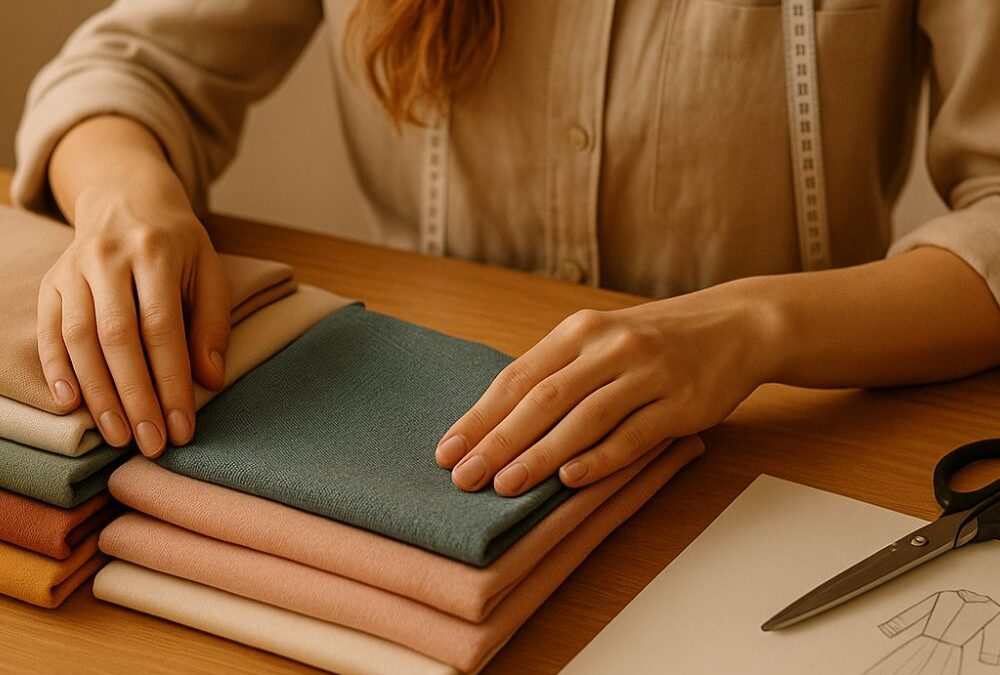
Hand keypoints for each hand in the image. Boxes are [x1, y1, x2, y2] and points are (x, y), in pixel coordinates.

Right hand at [36, 189, 230, 456]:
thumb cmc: (178, 246)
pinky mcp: (51, 282)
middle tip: (150, 443)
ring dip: (98, 394)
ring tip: (118, 436)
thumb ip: (212, 324)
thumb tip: (210, 381)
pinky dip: (57, 370)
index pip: (163, 327)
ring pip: (80, 339)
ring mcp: (74, 269)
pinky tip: (72, 406)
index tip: (182, 426)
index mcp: (157, 252)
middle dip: (135, 397)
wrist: (126, 200)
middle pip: (118, 338)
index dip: (171, 381)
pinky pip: (50, 331)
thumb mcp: (209, 272)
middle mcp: (110, 258)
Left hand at [435, 281, 775, 495]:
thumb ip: (558, 373)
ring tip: (505, 485)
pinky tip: (570, 480)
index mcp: (580, 330)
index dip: (480, 417)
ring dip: (541, 455)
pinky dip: (600, 458)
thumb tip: (499, 423)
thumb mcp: (602, 339)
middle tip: (465, 477)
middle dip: (498, 441)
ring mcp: (647, 373)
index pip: (517, 377)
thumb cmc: (656, 340)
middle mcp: (609, 347)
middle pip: (542, 399)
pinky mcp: (680, 401)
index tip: (449, 450)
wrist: (735, 325)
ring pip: (583, 418)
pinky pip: (634, 434)